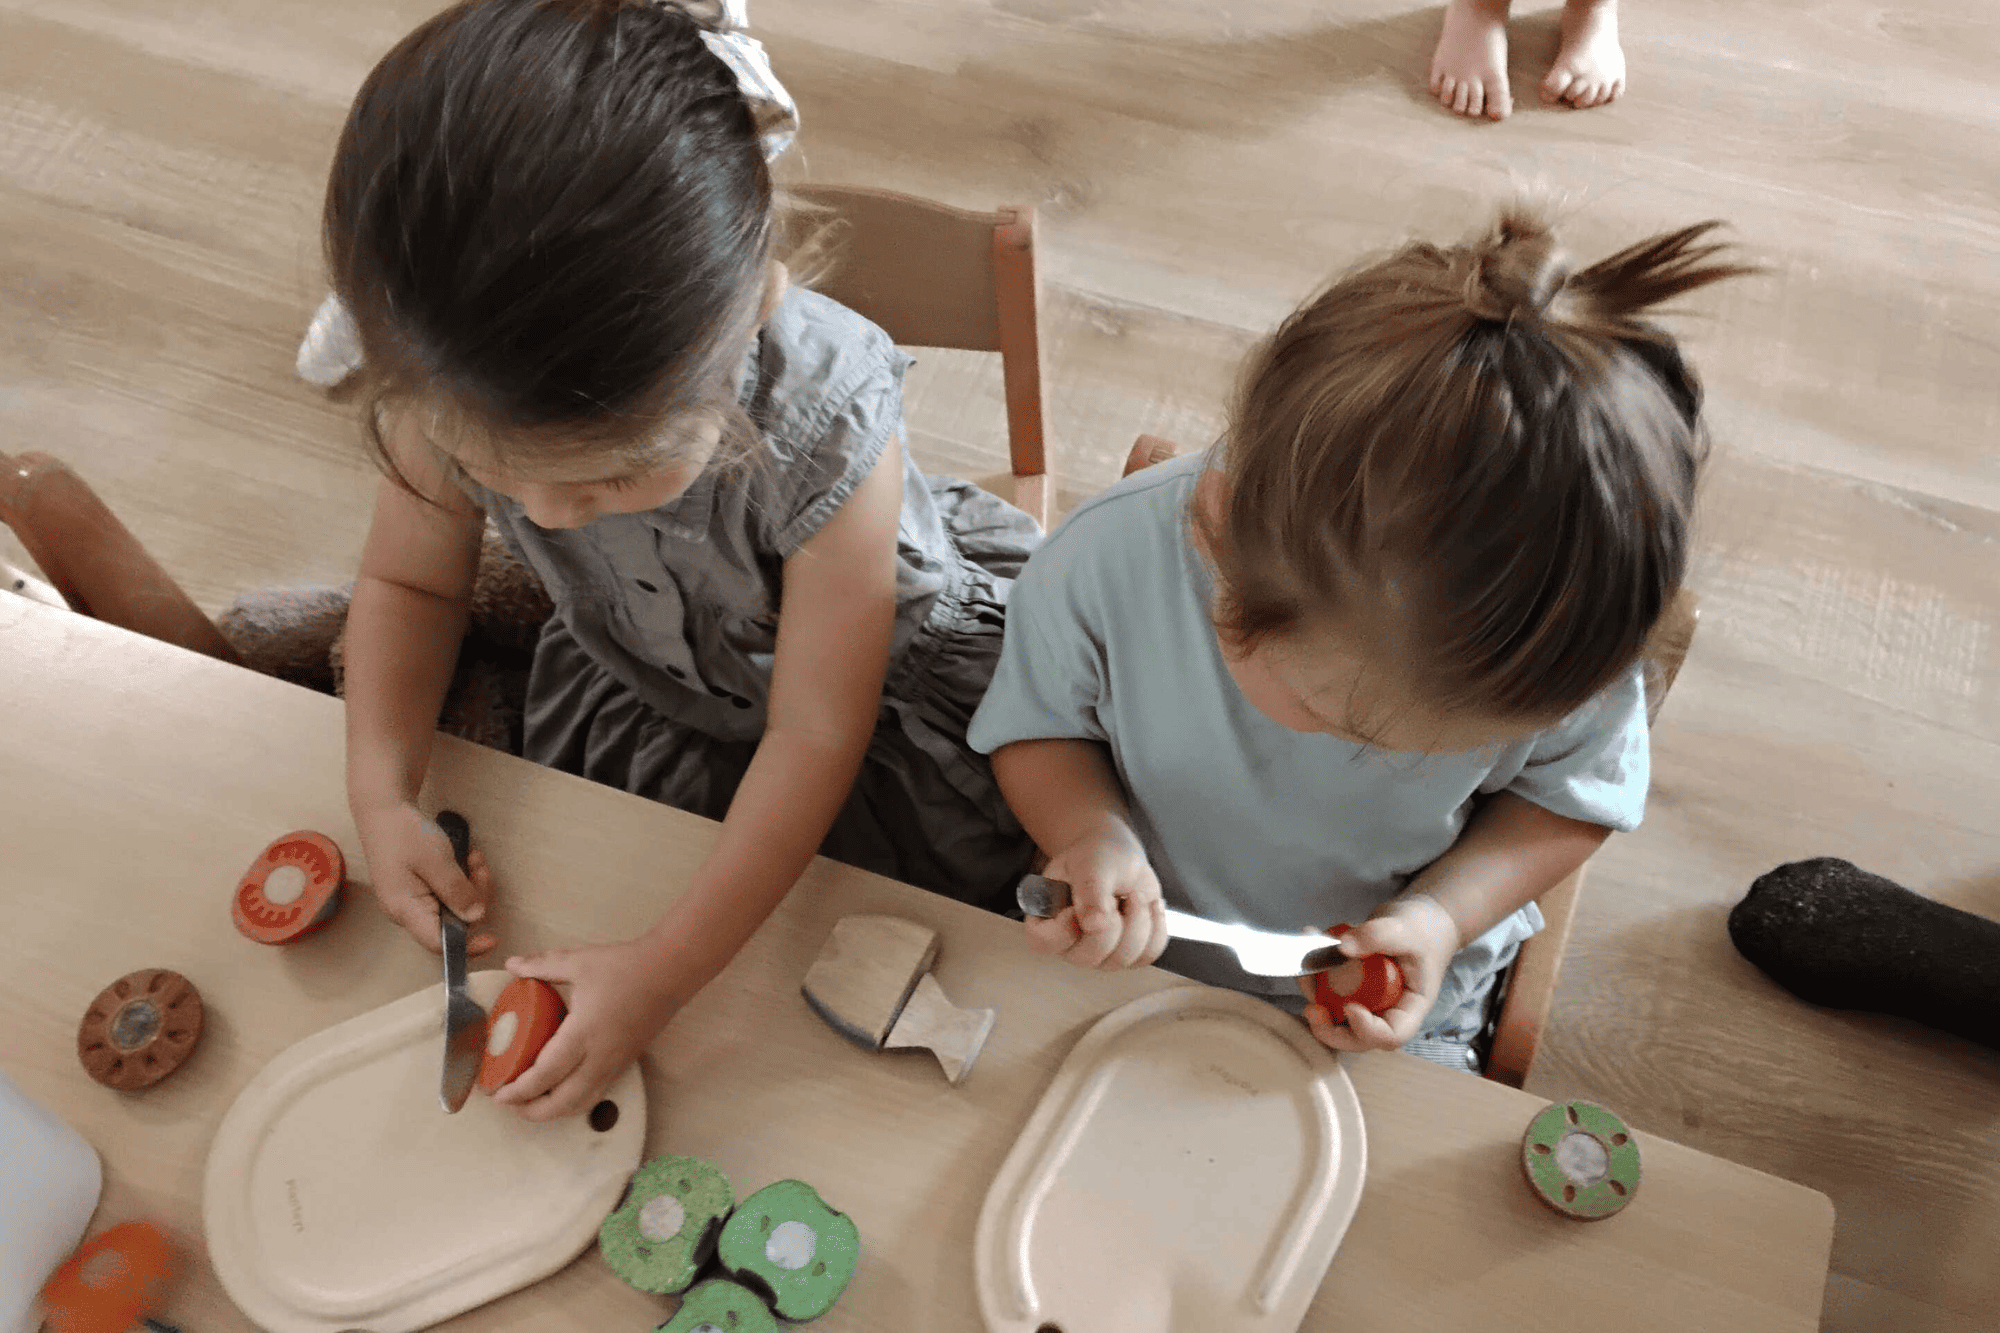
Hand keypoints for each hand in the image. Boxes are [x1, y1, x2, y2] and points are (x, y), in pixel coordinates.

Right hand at [353, 800, 496, 954]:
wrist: (384, 809)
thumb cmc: (404, 833)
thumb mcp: (436, 860)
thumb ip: (457, 891)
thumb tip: (476, 917)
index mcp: (405, 910)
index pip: (438, 944)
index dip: (467, 946)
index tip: (492, 939)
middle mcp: (407, 911)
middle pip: (452, 923)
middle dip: (474, 897)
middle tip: (480, 867)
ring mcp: (414, 900)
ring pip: (455, 906)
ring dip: (472, 883)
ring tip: (473, 857)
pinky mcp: (420, 889)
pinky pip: (449, 893)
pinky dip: (462, 877)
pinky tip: (466, 857)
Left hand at [491, 937, 687, 1120]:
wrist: (671, 971)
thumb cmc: (626, 966)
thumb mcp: (578, 961)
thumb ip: (542, 965)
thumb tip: (512, 965)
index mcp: (584, 1033)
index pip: (545, 1075)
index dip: (518, 1091)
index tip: (496, 1093)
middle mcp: (600, 1057)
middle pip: (562, 1103)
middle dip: (531, 1111)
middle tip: (508, 1102)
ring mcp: (615, 1064)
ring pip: (581, 1104)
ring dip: (552, 1111)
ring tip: (530, 1103)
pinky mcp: (624, 1063)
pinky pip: (595, 1094)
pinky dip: (573, 1102)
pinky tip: (560, 1091)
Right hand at [1024, 821, 1168, 969]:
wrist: (1120, 855)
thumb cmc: (1097, 855)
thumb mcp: (1091, 863)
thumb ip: (1090, 890)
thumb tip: (1094, 925)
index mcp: (1045, 917)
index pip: (1043, 942)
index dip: (1065, 928)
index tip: (1079, 904)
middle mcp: (1067, 941)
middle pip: (1087, 957)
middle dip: (1112, 924)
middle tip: (1117, 893)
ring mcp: (1097, 952)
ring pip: (1120, 960)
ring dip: (1138, 922)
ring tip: (1134, 895)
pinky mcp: (1126, 952)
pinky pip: (1146, 955)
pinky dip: (1156, 928)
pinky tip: (1150, 905)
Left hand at [1299, 892, 1460, 1052]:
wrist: (1420, 918)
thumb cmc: (1424, 929)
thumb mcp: (1405, 929)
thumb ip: (1377, 936)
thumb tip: (1343, 946)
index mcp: (1410, 1007)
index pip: (1391, 1035)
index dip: (1367, 1030)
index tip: (1350, 1007)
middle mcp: (1386, 1010)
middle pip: (1357, 1036)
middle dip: (1330, 1028)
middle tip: (1311, 1009)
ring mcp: (1366, 1000)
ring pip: (1335, 1013)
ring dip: (1314, 991)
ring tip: (1307, 960)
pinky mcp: (1350, 987)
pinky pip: (1327, 988)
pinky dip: (1314, 970)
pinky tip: (1312, 938)